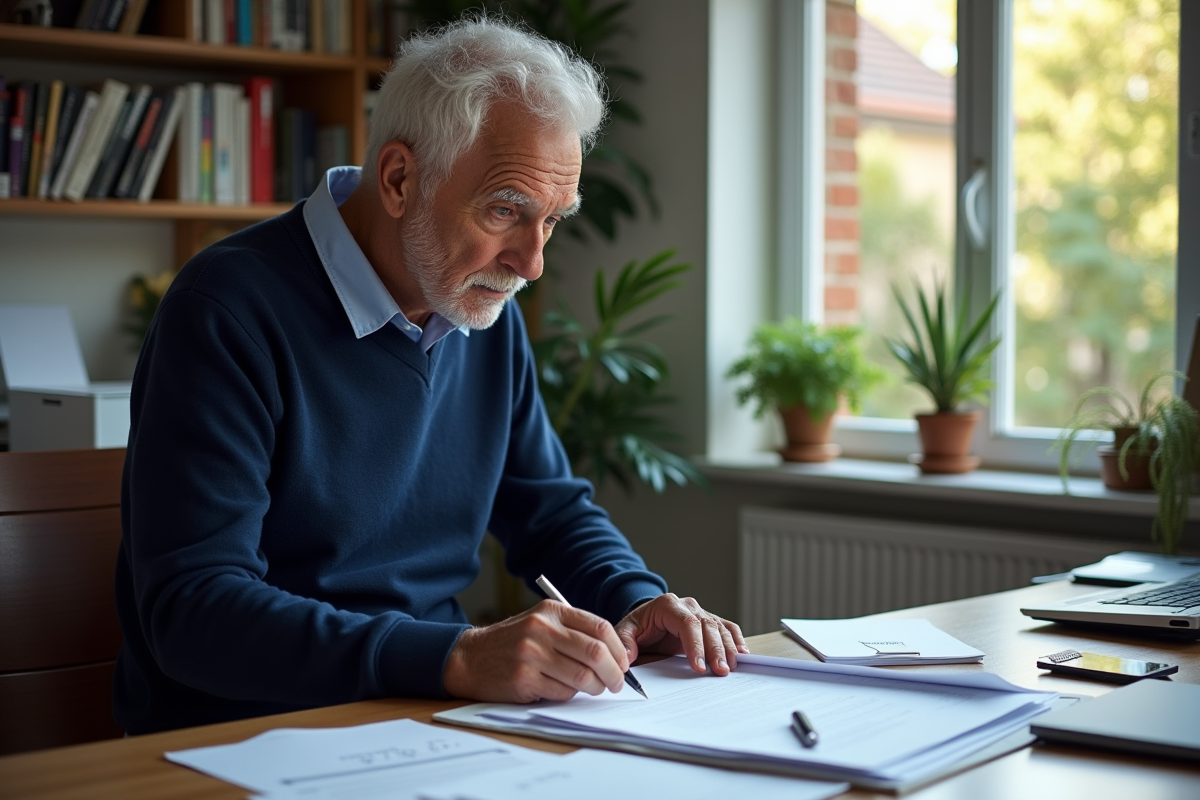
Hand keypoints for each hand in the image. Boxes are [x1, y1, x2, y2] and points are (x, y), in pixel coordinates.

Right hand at [443, 600, 629, 702]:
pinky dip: (570, 695)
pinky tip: (564, 690)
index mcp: (551, 611)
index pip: (600, 628)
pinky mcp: (523, 678)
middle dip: (614, 672)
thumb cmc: (512, 642)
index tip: (624, 663)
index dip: (618, 649)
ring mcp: (531, 653)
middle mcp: (542, 628)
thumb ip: (572, 631)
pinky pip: (562, 691)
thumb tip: (613, 653)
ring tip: (594, 689)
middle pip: (596, 652)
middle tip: (616, 683)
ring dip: (595, 687)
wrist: (470, 657)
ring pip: (582, 676)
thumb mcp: (540, 622)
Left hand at [614, 594, 747, 675]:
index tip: (699, 666)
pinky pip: (726, 628)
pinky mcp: (709, 622)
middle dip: (715, 650)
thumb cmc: (637, 628)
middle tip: (720, 671)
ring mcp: (700, 612)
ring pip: (719, 627)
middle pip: (707, 626)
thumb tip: (627, 658)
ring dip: (728, 648)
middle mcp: (687, 606)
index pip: (687, 623)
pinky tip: (742, 654)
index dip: (695, 645)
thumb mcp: (625, 631)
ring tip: (730, 668)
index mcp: (667, 605)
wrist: (645, 621)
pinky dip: (735, 640)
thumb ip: (624, 642)